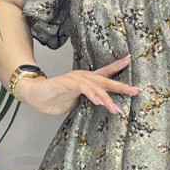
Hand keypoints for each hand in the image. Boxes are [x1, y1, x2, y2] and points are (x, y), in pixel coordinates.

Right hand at [15, 55, 139, 115]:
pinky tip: (98, 101)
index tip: (131, 60)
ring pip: (95, 86)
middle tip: (136, 91)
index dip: (118, 66)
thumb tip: (103, 106)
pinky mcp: (65, 83)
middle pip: (105, 79)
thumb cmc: (54, 98)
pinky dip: (91, 94)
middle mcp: (82, 76)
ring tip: (116, 108)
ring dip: (106, 97)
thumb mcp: (77, 101)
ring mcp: (74, 79)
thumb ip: (89, 101)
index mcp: (86, 79)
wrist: (34, 95)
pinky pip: (81, 88)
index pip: (105, 72)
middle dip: (121, 85)